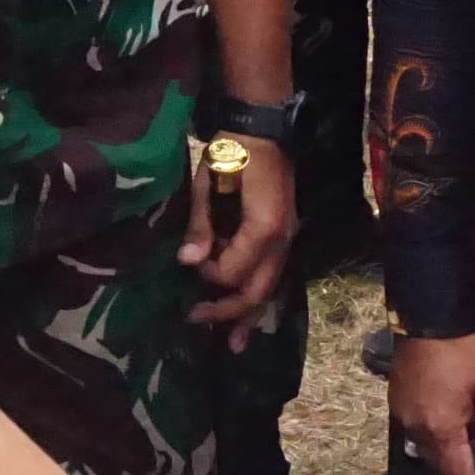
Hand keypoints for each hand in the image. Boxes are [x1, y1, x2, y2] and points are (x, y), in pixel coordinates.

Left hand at [180, 135, 296, 341]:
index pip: (234, 271)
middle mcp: (282, 240)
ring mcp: (287, 240)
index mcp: (263, 228)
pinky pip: (274, 276)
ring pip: (270, 289)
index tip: (190, 264)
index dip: (209, 275)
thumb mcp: (209, 182)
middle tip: (196, 320)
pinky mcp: (284, 237)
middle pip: (257, 290)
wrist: (264, 130)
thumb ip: (201, 224)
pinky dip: (261, 298)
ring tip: (233, 344)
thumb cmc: (233, 152)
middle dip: (227, 311)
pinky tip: (250, 316)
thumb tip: (187, 262)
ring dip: (250, 316)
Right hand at [388, 329, 474, 474]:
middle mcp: (416, 429)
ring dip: (449, 451)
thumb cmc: (466, 351)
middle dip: (464, 469)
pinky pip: (416, 432)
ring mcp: (401, 415)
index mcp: (440, 429)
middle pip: (439, 466)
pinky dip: (435, 435)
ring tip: (471, 434)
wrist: (428, 315)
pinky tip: (451, 418)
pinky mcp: (395, 402)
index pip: (458, 474)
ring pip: (426, 450)